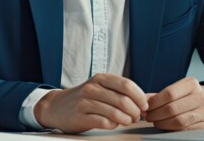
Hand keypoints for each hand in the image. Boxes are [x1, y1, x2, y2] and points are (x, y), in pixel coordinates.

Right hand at [34, 73, 148, 132]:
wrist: (56, 107)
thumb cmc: (83, 98)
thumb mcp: (100, 88)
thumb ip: (120, 91)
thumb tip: (147, 100)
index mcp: (100, 78)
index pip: (127, 85)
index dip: (140, 97)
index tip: (144, 106)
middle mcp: (92, 88)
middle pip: (124, 100)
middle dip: (135, 112)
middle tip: (136, 117)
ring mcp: (85, 102)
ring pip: (116, 113)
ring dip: (126, 120)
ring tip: (126, 121)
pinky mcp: (81, 116)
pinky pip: (105, 123)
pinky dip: (113, 125)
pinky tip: (112, 124)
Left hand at [144, 77, 203, 130]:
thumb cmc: (187, 96)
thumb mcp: (176, 90)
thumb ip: (158, 95)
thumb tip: (143, 101)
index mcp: (191, 84)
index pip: (169, 93)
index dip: (154, 102)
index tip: (145, 107)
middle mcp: (200, 96)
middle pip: (172, 108)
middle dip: (155, 114)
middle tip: (147, 116)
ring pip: (178, 120)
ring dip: (162, 123)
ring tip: (154, 121)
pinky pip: (184, 129)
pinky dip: (171, 129)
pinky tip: (165, 126)